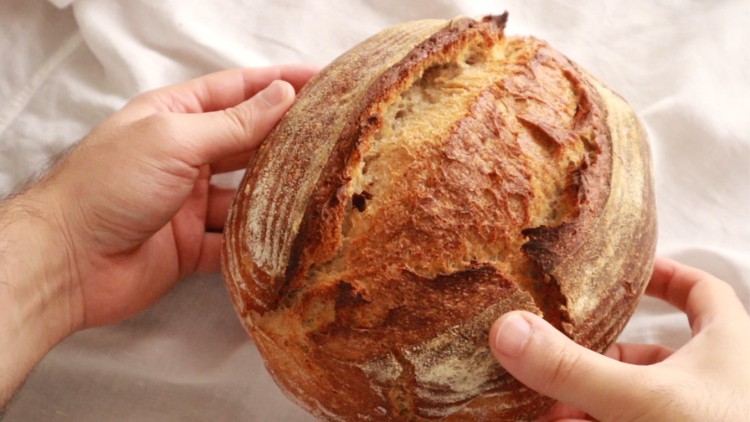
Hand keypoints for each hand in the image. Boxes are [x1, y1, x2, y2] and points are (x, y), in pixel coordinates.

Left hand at [44, 66, 316, 328]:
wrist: (66, 262)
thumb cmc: (111, 185)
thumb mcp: (174, 140)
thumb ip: (232, 123)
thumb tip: (282, 94)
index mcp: (175, 117)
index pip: (236, 92)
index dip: (279, 83)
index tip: (323, 81)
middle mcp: (184, 156)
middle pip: (246, 142)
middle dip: (286, 139)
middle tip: (335, 136)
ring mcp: (189, 203)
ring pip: (245, 195)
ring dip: (275, 194)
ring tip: (321, 188)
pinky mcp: (191, 246)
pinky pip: (233, 241)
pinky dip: (254, 241)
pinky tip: (285, 237)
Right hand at [489, 257, 749, 420]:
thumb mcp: (641, 402)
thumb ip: (572, 368)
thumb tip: (506, 328)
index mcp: (726, 346)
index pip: (700, 290)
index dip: (662, 274)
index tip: (621, 271)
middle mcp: (716, 383)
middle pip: (651, 354)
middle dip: (597, 355)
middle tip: (554, 352)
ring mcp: (697, 418)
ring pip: (636, 401)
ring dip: (589, 400)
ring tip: (548, 405)